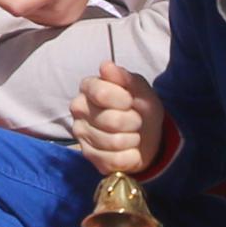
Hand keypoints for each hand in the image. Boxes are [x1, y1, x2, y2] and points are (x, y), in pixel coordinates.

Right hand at [70, 64, 167, 178]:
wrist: (147, 137)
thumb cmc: (141, 109)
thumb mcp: (143, 92)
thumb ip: (127, 78)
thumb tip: (106, 66)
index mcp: (89, 87)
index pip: (102, 93)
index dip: (124, 100)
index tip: (131, 101)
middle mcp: (78, 108)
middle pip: (110, 120)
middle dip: (133, 122)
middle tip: (136, 121)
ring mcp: (81, 133)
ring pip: (113, 142)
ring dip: (133, 140)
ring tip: (133, 135)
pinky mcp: (88, 156)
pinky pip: (114, 161)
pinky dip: (130, 157)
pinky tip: (129, 151)